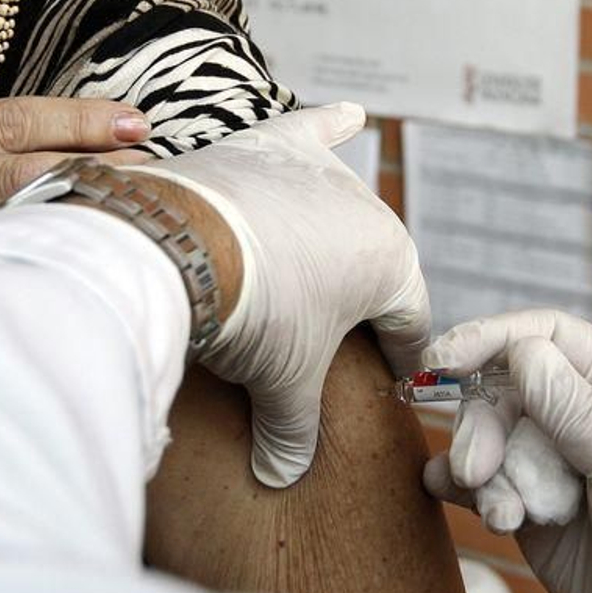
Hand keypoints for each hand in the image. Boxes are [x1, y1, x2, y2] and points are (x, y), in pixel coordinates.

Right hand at [0, 97, 150, 311]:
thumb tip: (18, 138)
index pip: (6, 120)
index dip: (75, 122)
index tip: (131, 122)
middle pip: (21, 172)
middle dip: (92, 169)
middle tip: (152, 171)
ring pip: (9, 224)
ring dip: (71, 218)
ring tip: (131, 216)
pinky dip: (29, 264)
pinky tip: (70, 265)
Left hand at [142, 104, 430, 487]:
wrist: (184, 248)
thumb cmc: (252, 317)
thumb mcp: (280, 386)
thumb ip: (293, 431)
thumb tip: (282, 477)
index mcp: (389, 264)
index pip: (407, 321)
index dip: (400, 358)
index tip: (395, 383)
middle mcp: (366, 208)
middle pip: (369, 262)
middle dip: (354, 299)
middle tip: (329, 334)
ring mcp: (314, 172)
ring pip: (337, 205)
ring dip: (334, 227)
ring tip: (334, 246)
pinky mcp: (268, 146)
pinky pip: (310, 132)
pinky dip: (328, 125)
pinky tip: (348, 114)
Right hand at [423, 310, 591, 592]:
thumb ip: (574, 410)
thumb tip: (521, 351)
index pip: (546, 336)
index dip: (491, 338)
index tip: (444, 360)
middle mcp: (581, 418)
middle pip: (504, 389)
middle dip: (482, 425)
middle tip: (475, 468)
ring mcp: (554, 465)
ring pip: (489, 439)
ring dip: (482, 472)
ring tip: (503, 515)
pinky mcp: (532, 509)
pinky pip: (482, 484)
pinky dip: (465, 491)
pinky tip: (456, 498)